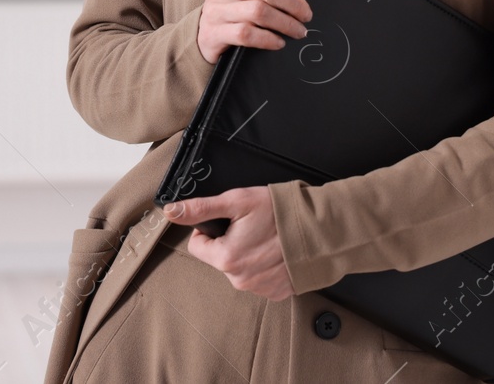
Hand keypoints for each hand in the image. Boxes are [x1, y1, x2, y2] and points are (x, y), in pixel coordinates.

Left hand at [163, 187, 294, 300]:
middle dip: (231, 241)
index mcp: (226, 258)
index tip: (229, 220)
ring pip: (239, 267)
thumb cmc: (281, 214)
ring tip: (268, 237)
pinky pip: (259, 277)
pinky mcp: (276, 292)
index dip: (210, 229)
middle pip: (219, 256)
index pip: (198, 245)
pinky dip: (265, 265)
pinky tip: (278, 251)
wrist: (321, 232)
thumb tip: (171, 211)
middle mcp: (240, 279)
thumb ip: (201, 208)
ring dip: (248, 253)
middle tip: (252, 226)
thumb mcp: (237, 201)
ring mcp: (258, 288)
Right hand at [196, 0, 311, 64]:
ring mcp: (216, 10)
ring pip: (259, 12)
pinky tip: (279, 42)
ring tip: (298, 30)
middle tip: (306, 15)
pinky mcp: (214, 33)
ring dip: (285, 23)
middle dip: (294, 3)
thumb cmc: (232, 7)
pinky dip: (268, 39)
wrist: (202, 37)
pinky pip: (247, 34)